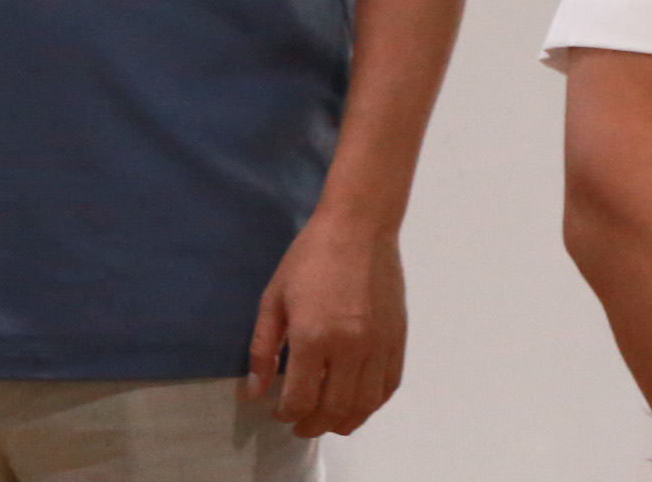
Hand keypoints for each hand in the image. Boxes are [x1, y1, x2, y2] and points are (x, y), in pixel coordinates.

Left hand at [246, 209, 407, 437]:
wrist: (360, 226)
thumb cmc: (310, 258)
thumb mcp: (273, 299)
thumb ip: (262, 350)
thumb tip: (253, 392)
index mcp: (313, 337)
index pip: (300, 399)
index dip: (285, 414)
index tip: (277, 409)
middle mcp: (350, 346)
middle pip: (333, 408)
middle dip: (311, 424)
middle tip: (299, 423)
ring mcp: (379, 343)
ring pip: (365, 403)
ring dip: (344, 420)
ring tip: (328, 419)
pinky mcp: (398, 336)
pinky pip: (390, 384)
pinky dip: (373, 402)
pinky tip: (357, 401)